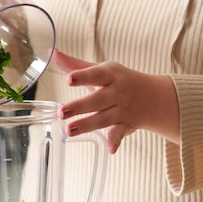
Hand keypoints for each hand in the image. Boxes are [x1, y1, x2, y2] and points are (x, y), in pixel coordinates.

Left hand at [54, 50, 179, 153]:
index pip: (95, 75)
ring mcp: (121, 110)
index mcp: (109, 75)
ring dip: (87, 125)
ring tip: (69, 131)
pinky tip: (110, 149)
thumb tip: (51, 52)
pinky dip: (116, 141)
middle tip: (61, 112)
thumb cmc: (119, 81)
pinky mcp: (125, 125)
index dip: (82, 77)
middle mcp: (116, 92)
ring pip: (103, 118)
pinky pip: (120, 133)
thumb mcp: (101, 69)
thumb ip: (75, 64)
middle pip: (96, 100)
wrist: (152, 97)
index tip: (69, 79)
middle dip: (79, 106)